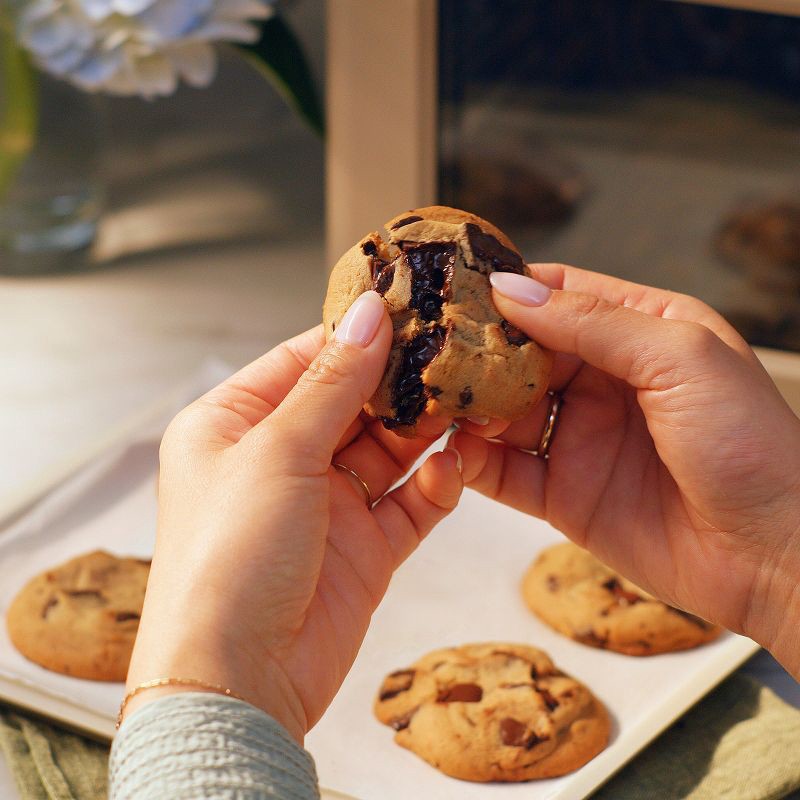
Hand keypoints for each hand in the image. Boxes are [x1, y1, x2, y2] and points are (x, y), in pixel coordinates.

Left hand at [123, 291, 462, 740]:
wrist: (240, 681)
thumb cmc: (229, 557)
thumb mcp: (278, 451)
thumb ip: (333, 384)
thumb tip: (369, 313)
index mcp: (236, 423)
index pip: (306, 359)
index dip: (358, 334)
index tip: (412, 305)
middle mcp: (280, 458)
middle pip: (354, 401)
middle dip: (402, 380)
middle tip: (456, 351)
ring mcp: (326, 503)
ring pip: (389, 449)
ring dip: (427, 428)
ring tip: (470, 400)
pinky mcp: (364, 546)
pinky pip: (411, 502)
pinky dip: (437, 483)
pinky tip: (457, 465)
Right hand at [451, 265, 799, 677]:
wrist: (775, 556)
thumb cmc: (750, 444)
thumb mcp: (679, 359)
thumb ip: (592, 323)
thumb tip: (510, 290)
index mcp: (641, 332)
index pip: (559, 295)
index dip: (508, 290)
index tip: (455, 287)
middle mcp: (604, 381)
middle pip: (521, 353)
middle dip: (475, 350)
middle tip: (426, 347)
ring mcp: (580, 438)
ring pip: (504, 411)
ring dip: (466, 406)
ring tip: (427, 400)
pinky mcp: (563, 493)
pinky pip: (505, 472)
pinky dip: (472, 462)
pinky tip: (449, 452)